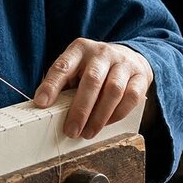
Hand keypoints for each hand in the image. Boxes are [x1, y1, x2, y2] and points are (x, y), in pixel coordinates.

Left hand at [33, 39, 153, 139]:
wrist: (129, 57)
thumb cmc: (95, 69)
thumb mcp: (77, 69)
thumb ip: (64, 86)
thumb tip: (47, 110)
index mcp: (80, 49)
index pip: (63, 66)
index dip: (51, 85)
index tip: (41, 103)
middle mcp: (101, 53)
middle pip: (91, 80)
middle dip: (80, 109)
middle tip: (71, 130)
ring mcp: (123, 63)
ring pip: (113, 90)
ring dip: (99, 116)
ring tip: (87, 133)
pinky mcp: (140, 76)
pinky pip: (131, 97)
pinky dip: (117, 114)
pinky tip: (106, 123)